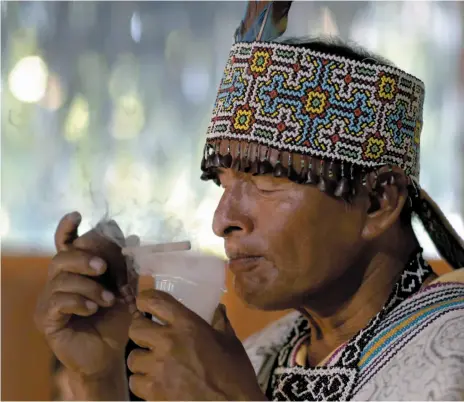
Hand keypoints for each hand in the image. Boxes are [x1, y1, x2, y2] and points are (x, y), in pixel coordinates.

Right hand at [35, 212, 135, 378]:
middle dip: (84, 258)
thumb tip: (133, 239)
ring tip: (109, 300)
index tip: (77, 215)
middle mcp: (59, 282)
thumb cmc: (116, 321)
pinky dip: (79, 301)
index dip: (68, 228)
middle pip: (62, 257)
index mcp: (77, 272)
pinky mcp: (46, 319)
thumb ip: (127, 267)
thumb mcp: (127, 291)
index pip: (66, 244)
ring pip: (61, 278)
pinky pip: (58, 301)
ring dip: (90, 286)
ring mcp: (50, 300)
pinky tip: (93, 309)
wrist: (110, 355)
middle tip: (104, 267)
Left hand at [127, 290, 265, 400]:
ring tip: (153, 362)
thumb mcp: (231, 342)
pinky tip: (154, 381)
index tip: (145, 304)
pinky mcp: (153, 391)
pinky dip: (142, 381)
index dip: (145, 300)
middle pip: (135, 328)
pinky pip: (135, 381)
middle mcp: (167, 341)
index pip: (154, 301)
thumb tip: (218, 309)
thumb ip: (220, 322)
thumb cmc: (235, 373)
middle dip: (140, 329)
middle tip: (149, 334)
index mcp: (187, 324)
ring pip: (132, 357)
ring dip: (142, 358)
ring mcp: (158, 367)